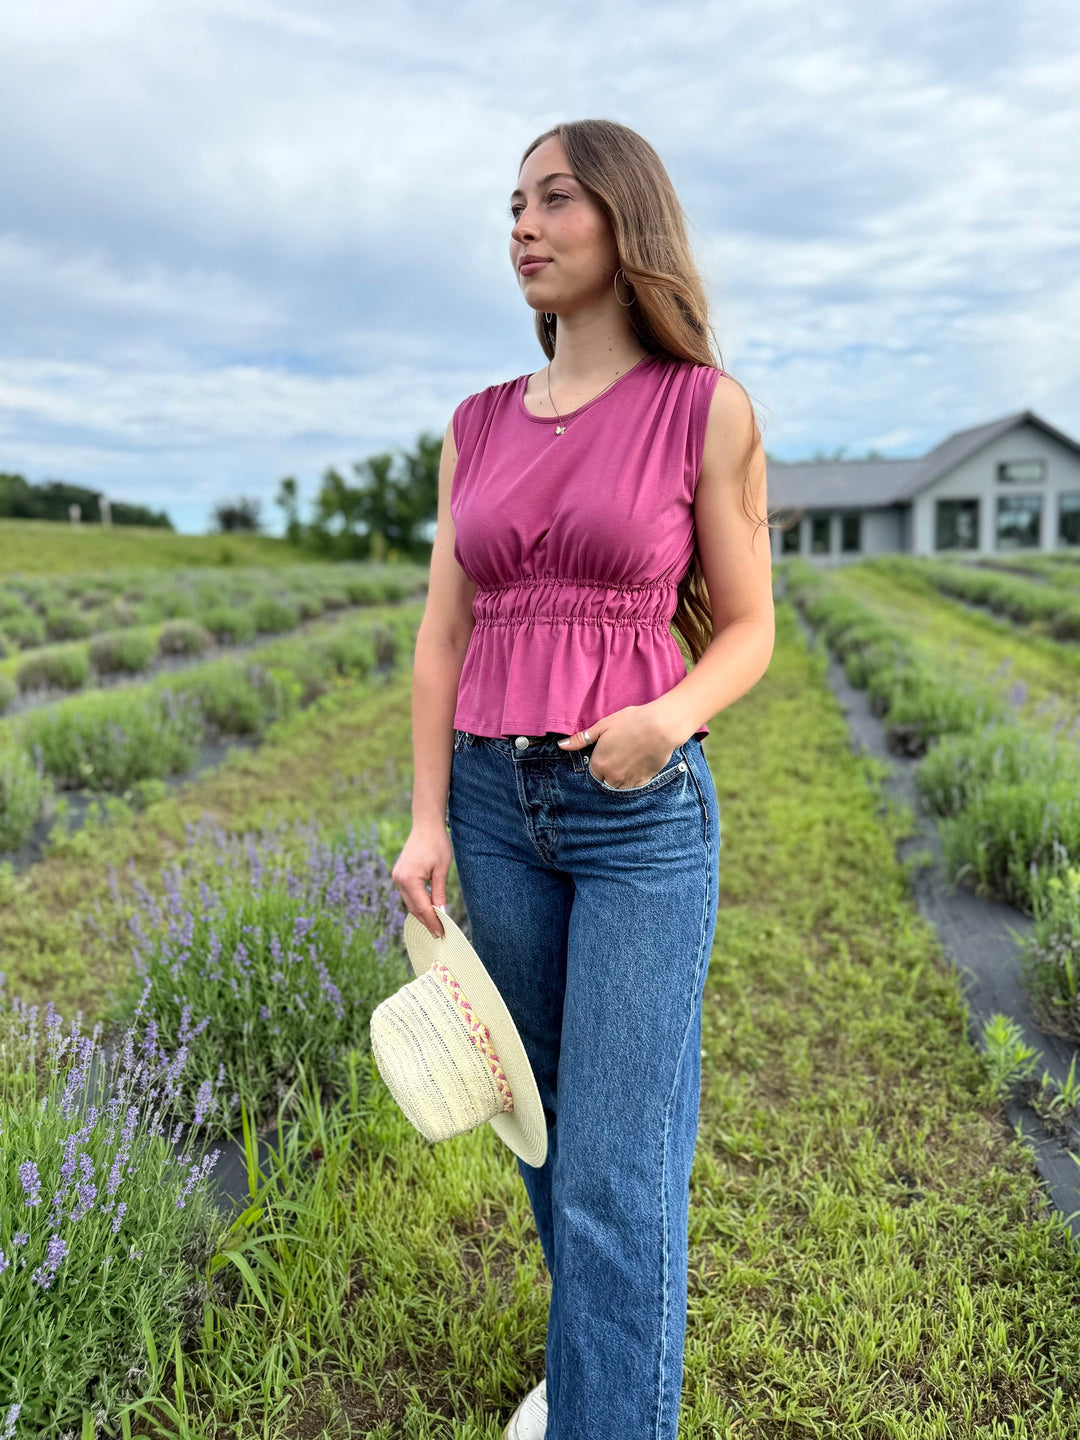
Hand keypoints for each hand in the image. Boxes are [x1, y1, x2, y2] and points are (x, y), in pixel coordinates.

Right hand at [390, 824, 453, 936]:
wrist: (425, 825)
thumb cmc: (436, 844)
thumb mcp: (442, 871)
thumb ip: (439, 894)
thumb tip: (442, 914)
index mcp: (409, 879)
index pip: (422, 908)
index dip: (432, 922)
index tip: (441, 933)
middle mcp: (399, 880)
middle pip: (413, 908)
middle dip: (427, 921)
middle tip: (440, 934)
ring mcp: (396, 877)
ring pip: (410, 903)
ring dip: (422, 914)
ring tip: (436, 925)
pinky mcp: (399, 875)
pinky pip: (408, 895)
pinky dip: (418, 903)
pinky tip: (428, 909)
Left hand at [558, 704, 683, 788]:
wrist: (660, 727)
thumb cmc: (631, 722)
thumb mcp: (602, 727)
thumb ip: (581, 739)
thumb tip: (561, 745)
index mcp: (599, 764)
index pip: (594, 772)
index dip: (600, 762)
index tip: (609, 752)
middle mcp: (612, 777)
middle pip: (606, 781)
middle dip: (610, 771)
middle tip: (621, 755)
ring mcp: (629, 781)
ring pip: (619, 786)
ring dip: (621, 777)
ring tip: (630, 759)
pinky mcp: (644, 781)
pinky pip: (634, 786)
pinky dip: (634, 778)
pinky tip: (639, 763)